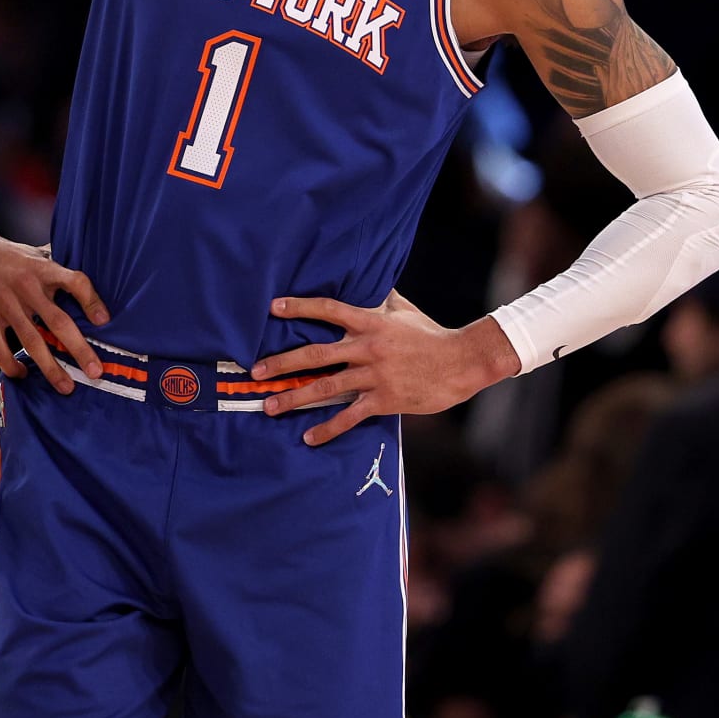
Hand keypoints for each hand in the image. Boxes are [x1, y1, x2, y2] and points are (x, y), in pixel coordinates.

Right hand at [0, 226, 107, 392]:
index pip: (75, 282)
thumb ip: (52, 263)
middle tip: (96, 372)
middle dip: (80, 350)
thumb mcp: (29, 252)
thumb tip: (79, 269)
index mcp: (41, 268)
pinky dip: (12, 366)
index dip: (92, 301)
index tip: (104, 321)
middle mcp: (26, 286)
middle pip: (59, 322)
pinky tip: (22, 373)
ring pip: (32, 342)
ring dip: (51, 368)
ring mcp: (3, 302)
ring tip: (66, 387)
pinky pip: (0, 349)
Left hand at [251, 291, 519, 445]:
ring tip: (270, 405)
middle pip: (316, 354)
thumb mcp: (404, 310)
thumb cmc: (431, 334)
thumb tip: (371, 279)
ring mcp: (374, 375)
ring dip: (295, 398)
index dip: (300, 307)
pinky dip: (328, 428)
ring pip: (326, 387)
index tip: (273, 308)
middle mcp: (367, 348)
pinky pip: (350, 416)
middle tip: (256, 371)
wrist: (462, 361)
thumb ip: (382, 298)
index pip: (328, 310)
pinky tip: (308, 437)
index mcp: (370, 322)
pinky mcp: (384, 400)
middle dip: (282, 363)